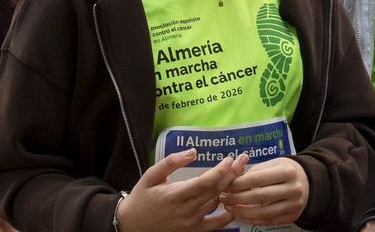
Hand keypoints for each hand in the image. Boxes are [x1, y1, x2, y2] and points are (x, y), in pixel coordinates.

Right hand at [117, 148, 247, 231]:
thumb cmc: (141, 198)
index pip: (204, 183)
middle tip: (244, 160)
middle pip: (215, 191)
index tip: (231, 159)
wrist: (131, 226)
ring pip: (216, 204)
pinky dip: (227, 216)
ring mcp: (190, 222)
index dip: (220, 171)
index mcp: (175, 195)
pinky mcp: (192, 231)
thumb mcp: (151, 175)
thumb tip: (193, 151)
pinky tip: (235, 204)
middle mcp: (185, 210)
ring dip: (230, 189)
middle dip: (232, 174)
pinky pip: (214, 225)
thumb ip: (171, 162)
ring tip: (240, 175)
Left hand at [222, 156, 308, 225]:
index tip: (226, 186)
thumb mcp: (273, 164)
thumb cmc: (285, 171)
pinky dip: (253, 219)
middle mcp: (293, 188)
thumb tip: (232, 182)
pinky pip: (269, 221)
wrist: (307, 182)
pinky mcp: (293, 216)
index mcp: (288, 171)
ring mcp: (294, 204)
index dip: (239, 184)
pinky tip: (242, 215)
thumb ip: (254, 171)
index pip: (258, 178)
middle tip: (223, 198)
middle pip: (259, 197)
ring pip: (263, 213)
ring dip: (242, 212)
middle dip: (237, 198)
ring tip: (230, 207)